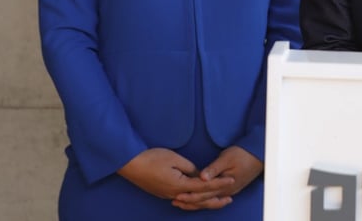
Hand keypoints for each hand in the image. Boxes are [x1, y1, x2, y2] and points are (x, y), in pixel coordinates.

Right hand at [117, 148, 232, 207]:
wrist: (130, 164)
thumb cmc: (152, 158)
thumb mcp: (175, 159)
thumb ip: (190, 168)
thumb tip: (200, 175)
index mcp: (179, 185)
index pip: (204, 186)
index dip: (219, 183)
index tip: (231, 180)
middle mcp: (175, 194)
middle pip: (199, 200)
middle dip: (215, 199)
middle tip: (230, 198)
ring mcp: (168, 195)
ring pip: (191, 202)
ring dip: (205, 202)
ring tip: (218, 201)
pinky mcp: (163, 193)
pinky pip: (183, 200)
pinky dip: (194, 201)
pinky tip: (198, 200)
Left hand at [172, 146, 261, 210]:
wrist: (258, 155)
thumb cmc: (243, 154)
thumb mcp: (227, 158)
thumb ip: (214, 169)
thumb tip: (201, 177)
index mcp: (224, 185)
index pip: (203, 194)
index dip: (190, 195)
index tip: (177, 195)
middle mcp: (226, 192)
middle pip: (205, 200)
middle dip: (190, 201)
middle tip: (175, 201)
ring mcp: (229, 191)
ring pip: (210, 201)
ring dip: (196, 202)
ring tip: (183, 202)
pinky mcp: (230, 188)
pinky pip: (214, 198)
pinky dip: (204, 200)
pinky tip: (199, 199)